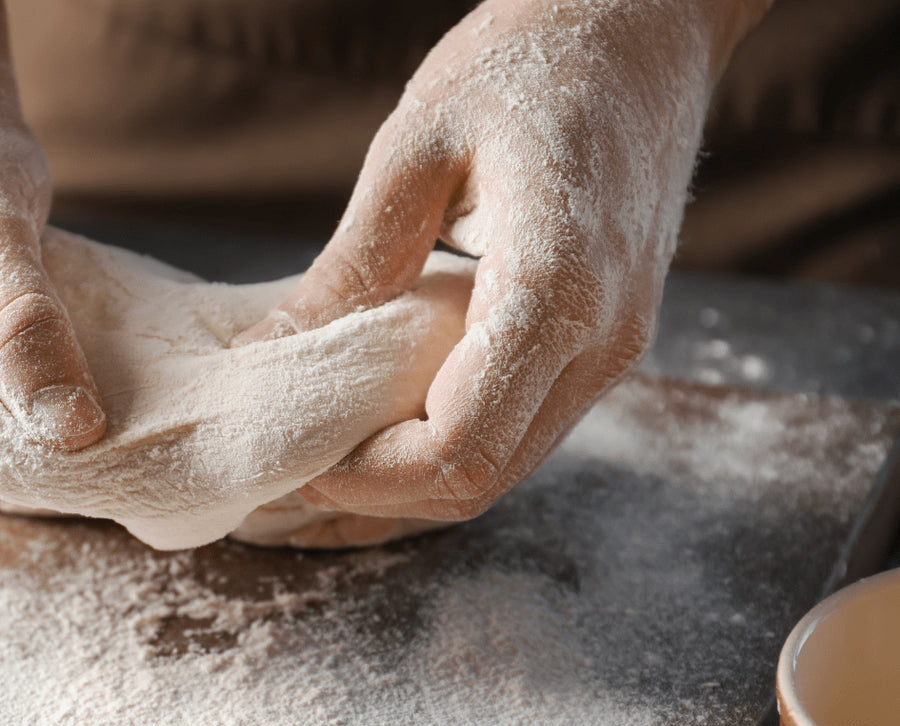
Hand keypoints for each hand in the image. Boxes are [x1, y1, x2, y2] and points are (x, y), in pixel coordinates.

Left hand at [236, 0, 769, 521]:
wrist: (644, 24)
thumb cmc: (531, 60)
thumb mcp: (417, 147)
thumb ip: (350, 265)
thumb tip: (266, 355)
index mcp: (557, 291)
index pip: (458, 449)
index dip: (364, 479)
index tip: (290, 456)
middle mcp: (600, 341)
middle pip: (480, 480)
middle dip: (375, 493)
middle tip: (288, 463)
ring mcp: (612, 349)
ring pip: (503, 467)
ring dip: (408, 478)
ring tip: (320, 445)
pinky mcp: (602, 342)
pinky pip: (519, 428)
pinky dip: (445, 443)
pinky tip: (380, 415)